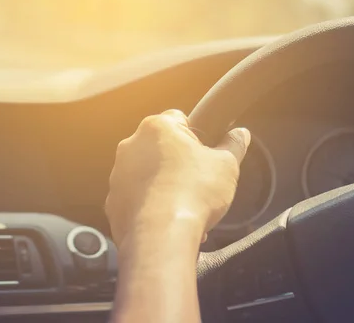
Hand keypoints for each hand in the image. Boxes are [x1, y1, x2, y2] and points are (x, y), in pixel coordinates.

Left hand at [106, 109, 250, 249]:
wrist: (161, 235)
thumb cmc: (193, 193)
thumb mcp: (226, 166)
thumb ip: (233, 145)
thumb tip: (240, 134)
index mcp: (156, 128)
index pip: (179, 119)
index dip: (197, 137)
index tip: (206, 154)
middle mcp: (130, 146)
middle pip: (159, 148)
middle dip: (177, 163)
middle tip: (197, 182)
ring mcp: (118, 174)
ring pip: (146, 175)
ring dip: (163, 186)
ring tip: (184, 207)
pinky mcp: (112, 202)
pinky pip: (135, 199)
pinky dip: (149, 207)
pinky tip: (167, 221)